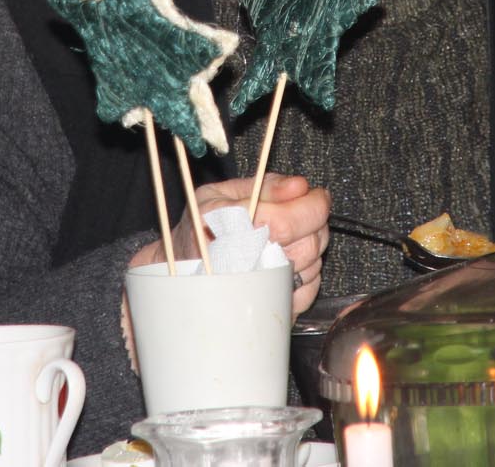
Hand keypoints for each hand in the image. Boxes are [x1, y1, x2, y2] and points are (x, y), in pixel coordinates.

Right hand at [128, 173, 329, 314]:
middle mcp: (241, 264)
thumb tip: (300, 186)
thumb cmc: (198, 229)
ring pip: (311, 266)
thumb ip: (264, 185)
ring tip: (291, 236)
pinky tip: (287, 260)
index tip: (318, 196)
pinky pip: (308, 291)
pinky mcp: (268, 309)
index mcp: (225, 229)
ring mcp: (255, 292)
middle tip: (306, 211)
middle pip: (305, 244)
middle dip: (316, 223)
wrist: (177, 271)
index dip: (311, 206)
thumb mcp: (219, 194)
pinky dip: (309, 272)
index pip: (284, 221)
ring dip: (312, 246)